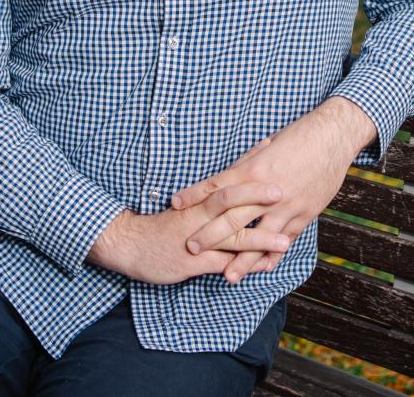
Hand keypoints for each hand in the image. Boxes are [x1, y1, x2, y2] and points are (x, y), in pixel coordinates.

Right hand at [87, 180, 291, 284]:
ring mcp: (196, 238)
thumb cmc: (160, 225)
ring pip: (231, 236)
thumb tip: (235, 188)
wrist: (128, 244)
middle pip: (230, 201)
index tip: (270, 147)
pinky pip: (222, 264)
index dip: (248, 161)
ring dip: (260, 238)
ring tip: (285, 241)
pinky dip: (243, 265)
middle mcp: (198, 215)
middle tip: (283, 190)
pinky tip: (264, 267)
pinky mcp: (192, 261)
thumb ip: (210, 199)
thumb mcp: (186, 207)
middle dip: (257, 196)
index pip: (227, 176)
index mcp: (198, 199)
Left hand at [172, 97, 375, 282]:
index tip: (175, 204)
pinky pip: (286, 239)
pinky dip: (274, 255)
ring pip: (260, 237)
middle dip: (210, 235)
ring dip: (243, 259)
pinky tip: (262, 268)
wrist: (332, 137)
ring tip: (228, 276)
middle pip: (232, 217)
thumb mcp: (267, 148)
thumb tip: (229, 177)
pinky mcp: (305, 213)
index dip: (194, 195)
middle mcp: (266, 191)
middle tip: (190, 248)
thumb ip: (248, 164)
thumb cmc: (298, 137)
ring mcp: (287, 205)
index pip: (216, 186)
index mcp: (253, 170)